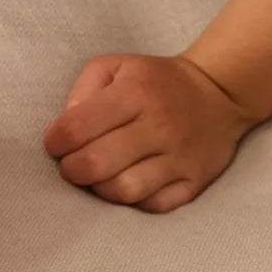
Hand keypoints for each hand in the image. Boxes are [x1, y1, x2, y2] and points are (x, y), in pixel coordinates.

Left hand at [42, 54, 257, 212]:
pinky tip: (125, 185)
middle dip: (71, 169)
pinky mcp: (194, 180)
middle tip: (71, 164)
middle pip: (97, 163)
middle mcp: (158, 125)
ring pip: (125, 190)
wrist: (216, 92)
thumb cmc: (153, 82)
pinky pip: (154, 205)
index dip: (55, 141)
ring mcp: (179, 157)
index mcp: (134, 93)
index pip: (77, 127)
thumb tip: (66, 128)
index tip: (55, 143)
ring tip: (96, 178)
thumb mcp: (115, 66)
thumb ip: (83, 90)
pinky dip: (132, 202)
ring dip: (99, 189)